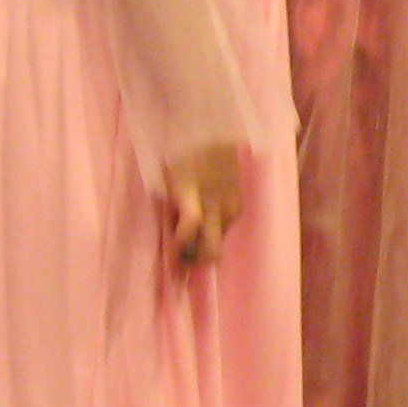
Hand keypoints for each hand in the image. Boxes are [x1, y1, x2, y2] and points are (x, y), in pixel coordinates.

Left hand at [165, 140, 245, 267]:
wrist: (217, 135)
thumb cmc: (183, 156)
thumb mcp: (168, 181)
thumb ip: (170, 211)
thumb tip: (173, 243)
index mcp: (191, 191)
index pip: (190, 226)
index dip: (179, 248)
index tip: (170, 263)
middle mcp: (215, 202)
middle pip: (211, 247)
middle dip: (196, 264)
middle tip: (181, 272)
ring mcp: (230, 205)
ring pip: (217, 241)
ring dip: (202, 248)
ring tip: (188, 241)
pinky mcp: (239, 206)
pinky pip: (224, 229)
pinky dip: (212, 233)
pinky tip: (204, 223)